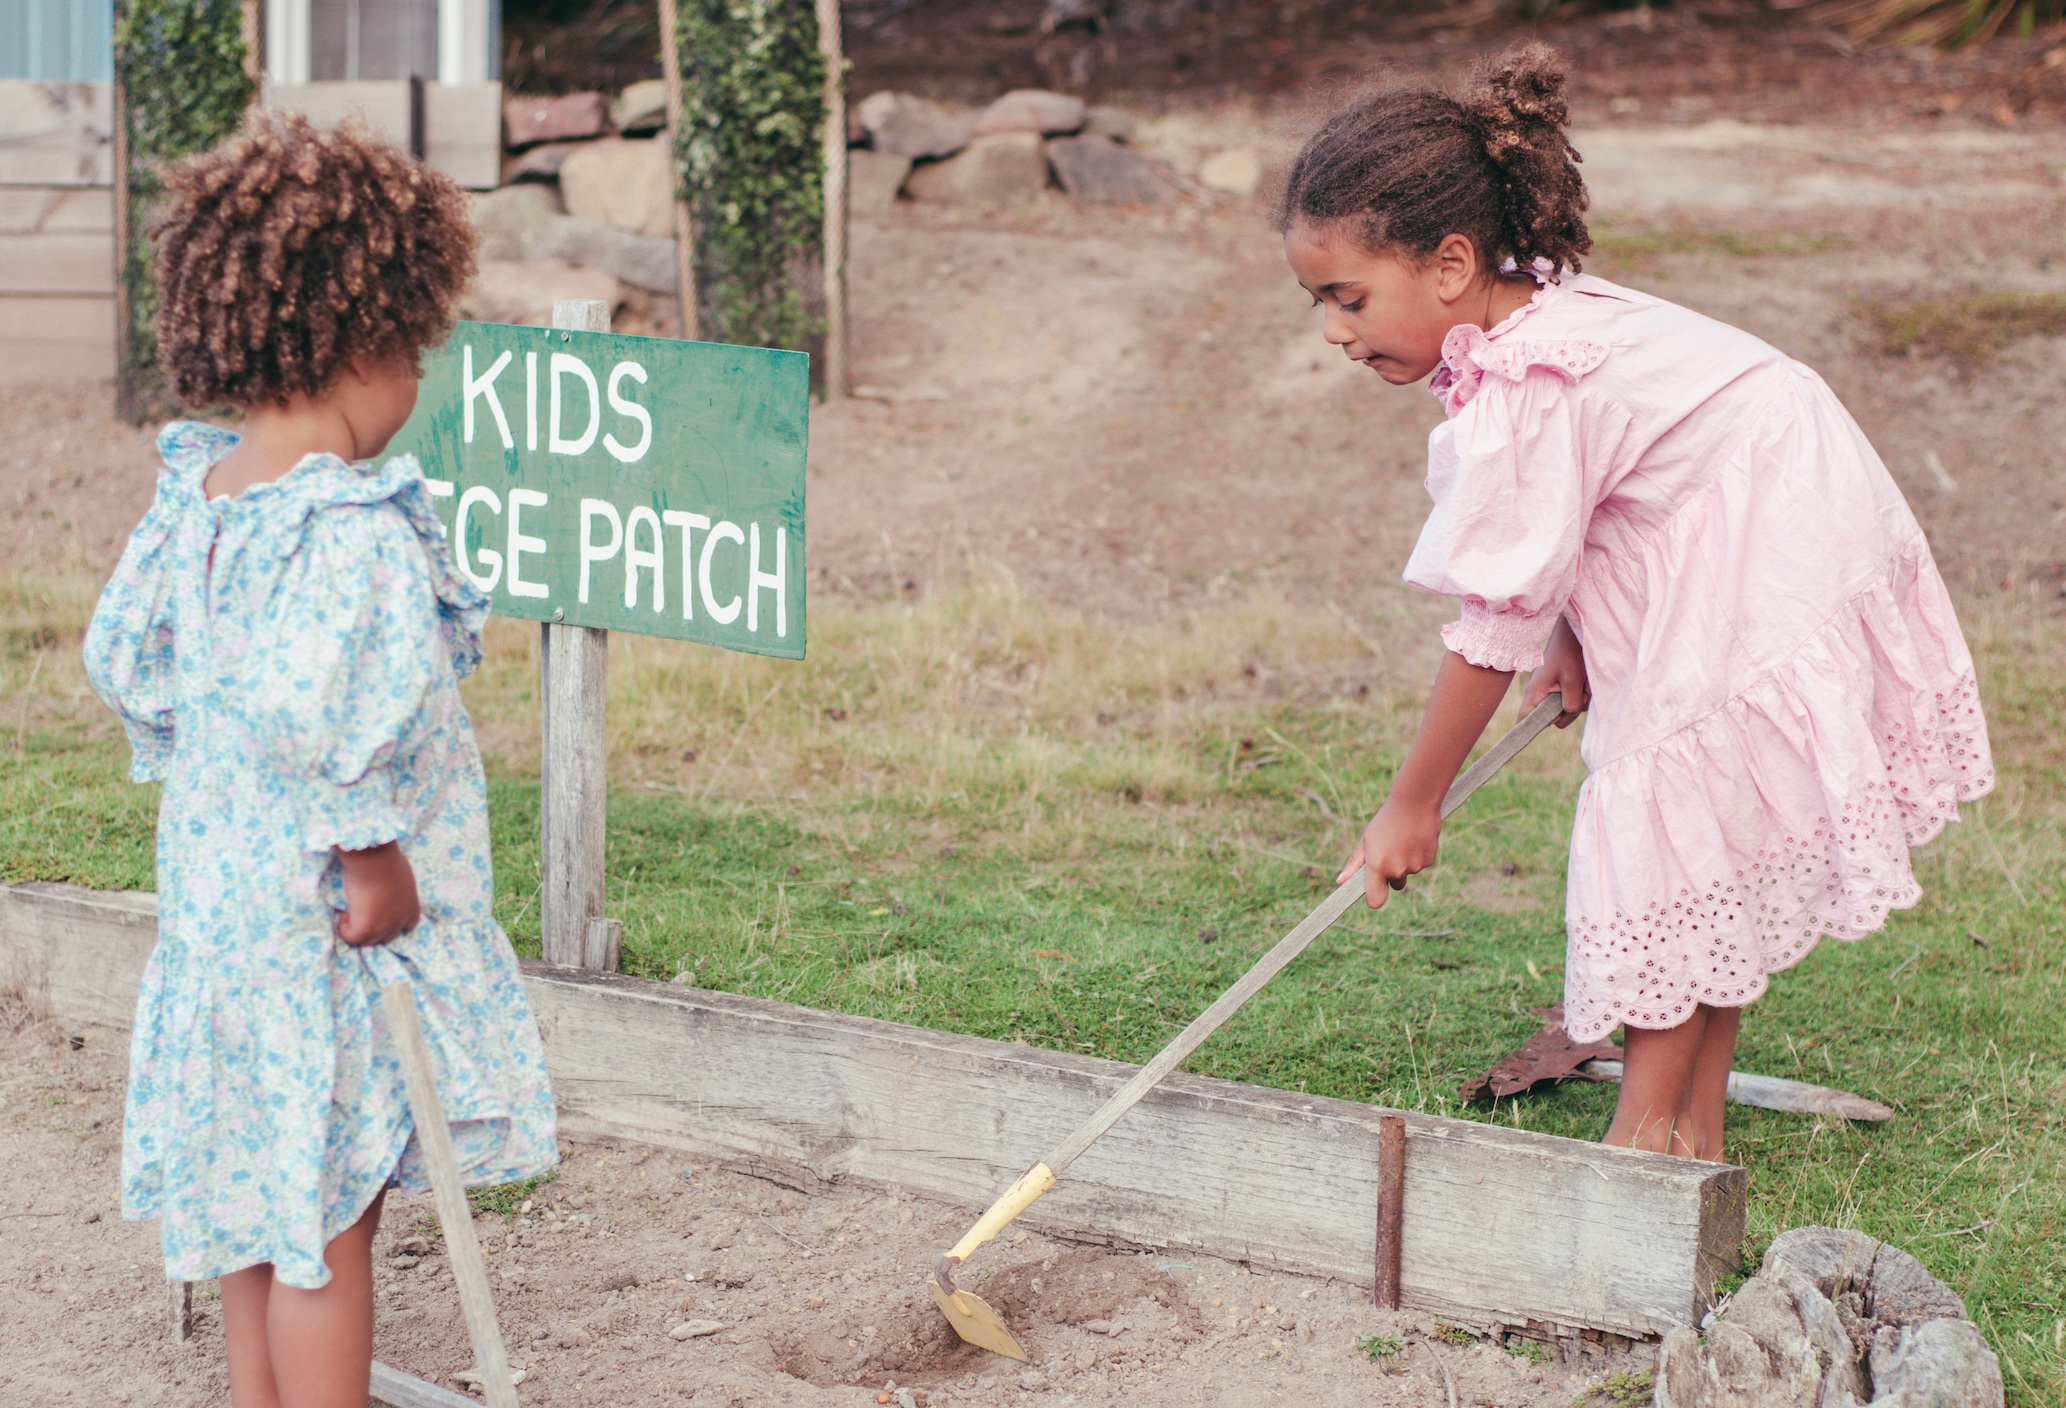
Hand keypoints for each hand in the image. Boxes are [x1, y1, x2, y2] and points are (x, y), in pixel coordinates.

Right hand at [335, 842, 420, 947]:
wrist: (375, 860)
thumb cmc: (387, 860)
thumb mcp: (401, 875)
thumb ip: (398, 887)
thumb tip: (388, 885)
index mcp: (412, 906)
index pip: (409, 924)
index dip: (395, 922)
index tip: (382, 913)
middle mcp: (401, 920)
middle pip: (389, 936)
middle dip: (376, 928)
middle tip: (363, 913)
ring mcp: (384, 927)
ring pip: (369, 940)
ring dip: (359, 930)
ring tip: (350, 913)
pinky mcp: (366, 928)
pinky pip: (352, 939)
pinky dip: (345, 930)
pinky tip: (343, 916)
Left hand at [1336, 797, 1443, 908]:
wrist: (1414, 802)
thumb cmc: (1385, 821)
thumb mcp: (1366, 840)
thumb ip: (1354, 864)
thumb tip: (1340, 882)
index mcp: (1377, 867)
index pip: (1376, 900)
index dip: (1374, 898)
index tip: (1374, 889)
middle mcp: (1396, 870)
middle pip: (1395, 885)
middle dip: (1392, 874)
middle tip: (1391, 850)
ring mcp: (1414, 867)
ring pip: (1408, 872)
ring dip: (1405, 862)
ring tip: (1403, 839)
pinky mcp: (1429, 861)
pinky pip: (1420, 864)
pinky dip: (1418, 855)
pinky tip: (1415, 838)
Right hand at [1525, 614, 1589, 728]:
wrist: (1575, 632)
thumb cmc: (1569, 653)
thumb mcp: (1572, 682)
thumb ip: (1570, 704)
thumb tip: (1568, 716)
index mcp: (1536, 693)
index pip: (1524, 719)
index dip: (1525, 731)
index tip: (1525, 742)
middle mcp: (1541, 693)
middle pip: (1553, 717)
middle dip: (1569, 710)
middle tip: (1579, 693)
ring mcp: (1552, 689)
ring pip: (1566, 707)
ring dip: (1579, 699)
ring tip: (1583, 681)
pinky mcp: (1562, 684)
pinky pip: (1573, 697)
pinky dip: (1582, 692)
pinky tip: (1586, 680)